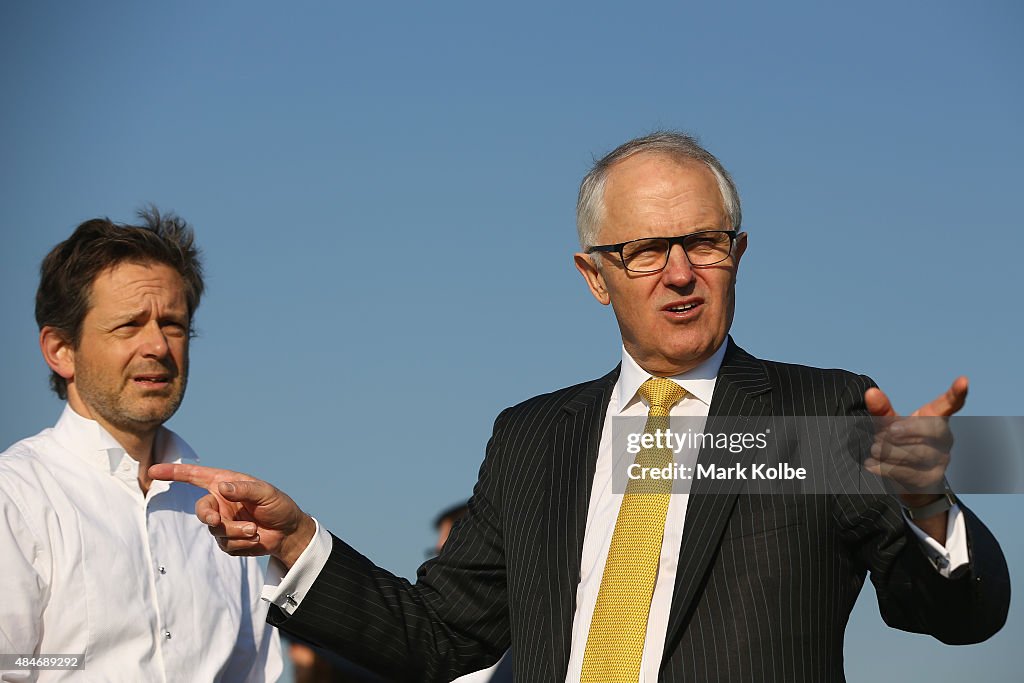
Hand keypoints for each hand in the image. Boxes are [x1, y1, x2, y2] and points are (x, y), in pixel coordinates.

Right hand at [148, 463, 316, 567]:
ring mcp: (222, 522)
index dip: (174, 473)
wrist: (288, 532)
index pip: (195, 477)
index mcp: (226, 484)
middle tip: (217, 521)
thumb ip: (244, 489)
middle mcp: (220, 502)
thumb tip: (221, 487)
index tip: (153, 471)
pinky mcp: (227, 540)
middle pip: (202, 510)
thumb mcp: (265, 493)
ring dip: (237, 531)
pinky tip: (256, 538)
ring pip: (216, 531)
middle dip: (208, 516)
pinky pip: (226, 545)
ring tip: (255, 529)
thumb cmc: (278, 506)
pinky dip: (242, 542)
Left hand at [863, 376, 967, 505]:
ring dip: (892, 451)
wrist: (906, 481)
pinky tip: (871, 465)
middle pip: (934, 430)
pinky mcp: (931, 480)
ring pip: (921, 454)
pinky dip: (887, 468)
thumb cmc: (899, 444)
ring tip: (874, 449)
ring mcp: (941, 460)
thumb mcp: (889, 425)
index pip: (950, 403)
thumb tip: (871, 393)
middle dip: (910, 430)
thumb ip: (882, 410)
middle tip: (888, 431)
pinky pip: (911, 472)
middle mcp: (944, 439)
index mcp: (936, 418)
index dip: (957, 392)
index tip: (963, 380)